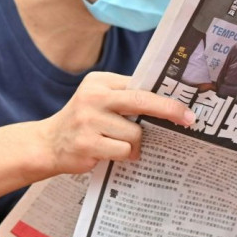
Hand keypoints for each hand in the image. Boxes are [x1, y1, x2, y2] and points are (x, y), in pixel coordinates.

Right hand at [37, 72, 194, 175]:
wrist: (48, 144)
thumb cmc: (85, 121)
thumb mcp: (101, 99)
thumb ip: (128, 97)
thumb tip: (169, 105)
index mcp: (100, 81)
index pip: (141, 86)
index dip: (166, 97)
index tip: (187, 107)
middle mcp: (94, 97)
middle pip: (142, 101)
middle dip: (169, 111)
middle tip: (189, 120)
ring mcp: (88, 120)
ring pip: (135, 133)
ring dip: (135, 144)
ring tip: (120, 144)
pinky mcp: (87, 143)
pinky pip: (123, 150)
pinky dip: (124, 155)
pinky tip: (111, 153)